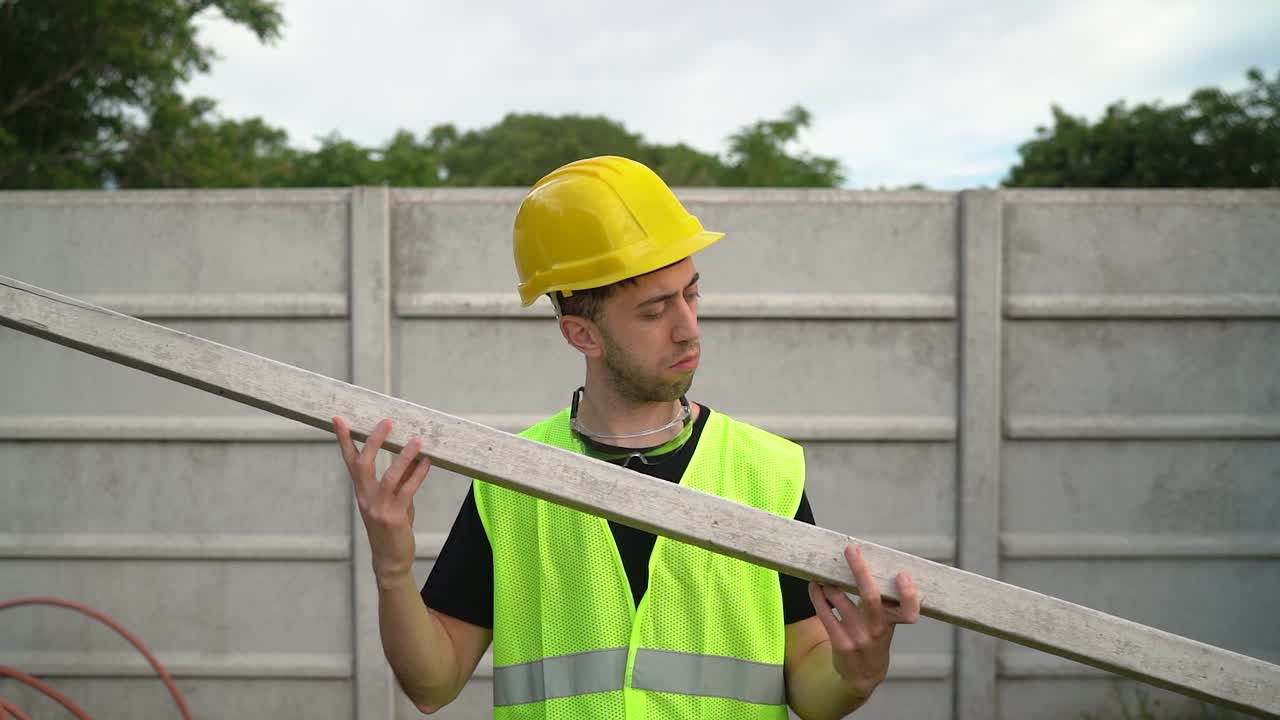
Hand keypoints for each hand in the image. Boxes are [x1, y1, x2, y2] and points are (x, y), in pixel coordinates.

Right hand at [334, 416, 431, 587]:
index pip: (349, 461)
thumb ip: (398, 479)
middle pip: (363, 465)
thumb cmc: (391, 528)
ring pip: (389, 476)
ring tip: (417, 440)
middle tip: (386, 422)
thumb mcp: (392, 500)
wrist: (390, 560)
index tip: (338, 419)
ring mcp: (378, 508)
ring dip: (404, 456)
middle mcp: (365, 497)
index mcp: (361, 491)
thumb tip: (410, 454)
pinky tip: (427, 462)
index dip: (344, 440)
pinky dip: (418, 475)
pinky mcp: (394, 517)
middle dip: (373, 441)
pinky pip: (407, 491)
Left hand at [807, 545, 921, 698]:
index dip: (908, 594)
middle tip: (851, 550)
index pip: (909, 611)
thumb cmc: (875, 638)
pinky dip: (817, 596)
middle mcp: (877, 629)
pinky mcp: (840, 643)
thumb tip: (870, 563)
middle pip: (871, 596)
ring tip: (822, 575)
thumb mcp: (887, 622)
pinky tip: (814, 587)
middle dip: (860, 570)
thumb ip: (884, 600)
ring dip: (829, 583)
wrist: (863, 674)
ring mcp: (858, 637)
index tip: (903, 575)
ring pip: (840, 600)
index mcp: (893, 622)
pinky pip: (825, 614)